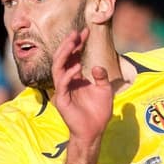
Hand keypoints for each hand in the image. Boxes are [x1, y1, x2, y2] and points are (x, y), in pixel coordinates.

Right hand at [51, 28, 113, 143]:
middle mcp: (67, 81)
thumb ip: (101, 76)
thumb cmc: (98, 112)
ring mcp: (63, 90)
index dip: (78, 44)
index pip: (73, 56)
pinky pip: (62, 84)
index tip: (85, 31)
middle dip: (69, 45)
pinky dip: (69, 74)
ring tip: (73, 43)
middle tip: (76, 33)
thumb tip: (96, 66)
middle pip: (63, 58)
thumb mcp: (105, 90)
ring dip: (65, 54)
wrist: (94, 131)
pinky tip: (78, 68)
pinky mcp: (61, 99)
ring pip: (58, 68)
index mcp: (75, 78)